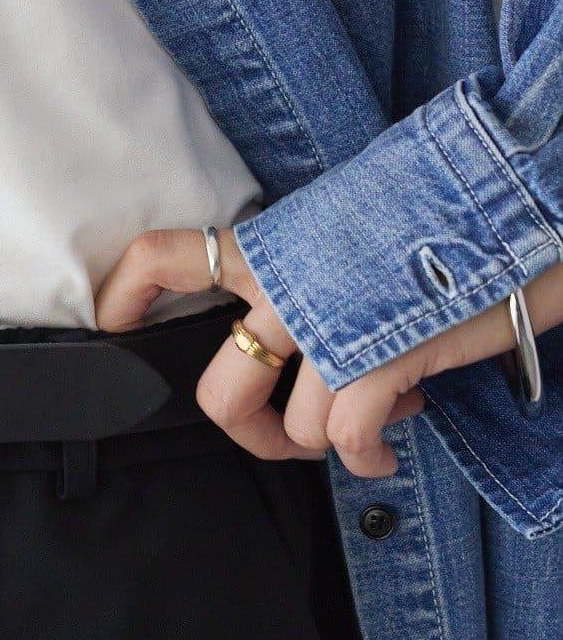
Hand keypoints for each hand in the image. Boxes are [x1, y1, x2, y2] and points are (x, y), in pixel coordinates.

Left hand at [94, 226, 562, 477]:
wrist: (530, 181)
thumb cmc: (459, 201)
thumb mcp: (366, 213)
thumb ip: (323, 260)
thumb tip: (318, 310)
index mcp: (278, 241)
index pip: (167, 258)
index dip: (125, 301)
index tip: (117, 329)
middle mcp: (288, 284)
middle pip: (218, 389)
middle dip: (252, 431)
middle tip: (289, 432)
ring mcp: (328, 324)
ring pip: (288, 427)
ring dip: (328, 445)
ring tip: (374, 422)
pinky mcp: (378, 359)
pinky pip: (346, 439)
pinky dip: (368, 457)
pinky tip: (388, 445)